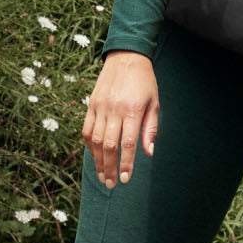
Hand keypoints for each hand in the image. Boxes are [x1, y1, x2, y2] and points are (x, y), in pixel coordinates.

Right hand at [82, 50, 158, 187]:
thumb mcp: (155, 103)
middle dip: (110, 168)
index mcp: (132, 110)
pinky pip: (87, 130)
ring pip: (96, 140)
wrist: (126, 58)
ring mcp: (100, 107)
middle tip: (112, 184)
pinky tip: (95, 157)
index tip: (125, 179)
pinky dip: (90, 146)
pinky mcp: (91, 105)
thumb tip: (149, 153)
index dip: (126, 164)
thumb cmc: (145, 82)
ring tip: (103, 177)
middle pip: (109, 146)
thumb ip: (151, 128)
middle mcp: (113, 110)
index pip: (127, 143)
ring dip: (98, 161)